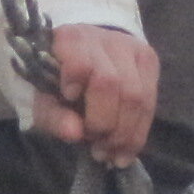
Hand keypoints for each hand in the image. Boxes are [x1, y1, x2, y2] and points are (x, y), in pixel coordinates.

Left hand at [32, 23, 159, 165]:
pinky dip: (139, 131)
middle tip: (95, 149)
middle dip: (105, 124)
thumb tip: (75, 134)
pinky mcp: (148, 59)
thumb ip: (52, 115)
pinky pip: (151, 100)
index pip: (81, 62)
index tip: (69, 99)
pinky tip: (127, 149)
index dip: (78, 84)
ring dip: (125, 134)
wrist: (80, 56)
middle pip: (113, 84)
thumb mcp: (42, 98)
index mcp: (70, 40)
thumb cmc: (55, 80)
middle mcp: (103, 38)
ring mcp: (131, 47)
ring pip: (138, 96)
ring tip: (111, 155)